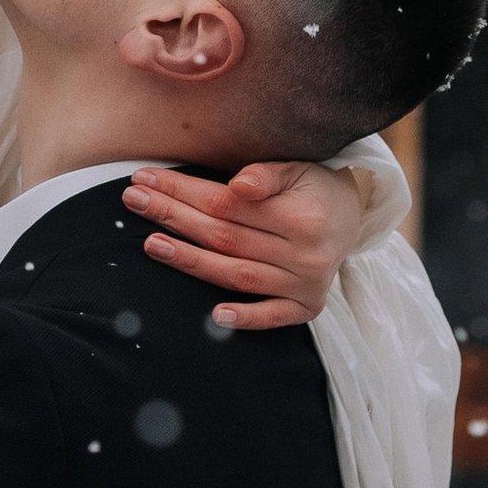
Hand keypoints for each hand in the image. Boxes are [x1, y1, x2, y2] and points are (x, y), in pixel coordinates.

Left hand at [122, 156, 361, 331]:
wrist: (353, 217)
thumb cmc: (313, 187)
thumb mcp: (295, 168)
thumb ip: (265, 176)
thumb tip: (238, 185)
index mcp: (301, 217)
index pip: (227, 204)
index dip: (183, 191)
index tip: (146, 179)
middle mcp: (305, 255)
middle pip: (225, 238)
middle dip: (174, 218)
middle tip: (134, 201)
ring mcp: (306, 286)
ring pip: (237, 275)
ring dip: (191, 262)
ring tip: (152, 244)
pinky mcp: (306, 308)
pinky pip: (272, 317)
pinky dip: (245, 319)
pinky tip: (214, 316)